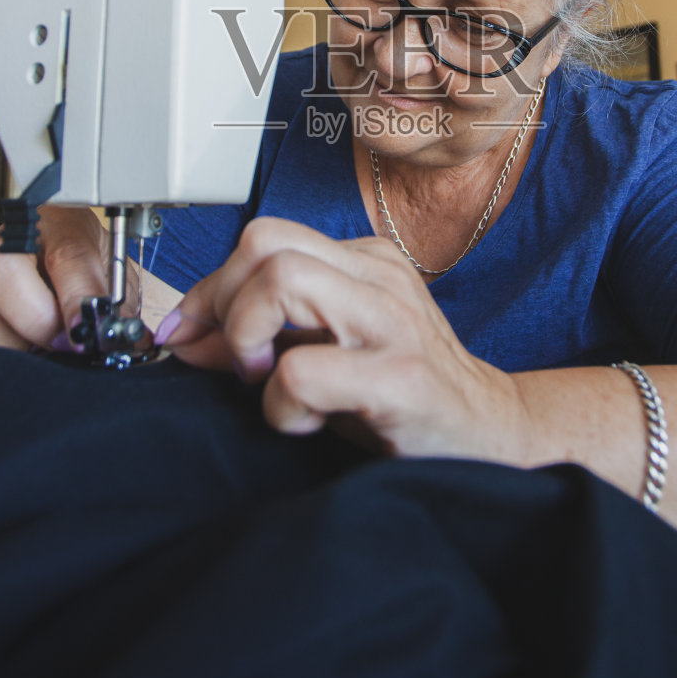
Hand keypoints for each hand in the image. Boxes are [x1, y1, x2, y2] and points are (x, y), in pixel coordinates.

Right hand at [0, 206, 127, 352]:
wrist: (67, 289)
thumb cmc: (87, 281)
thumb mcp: (115, 287)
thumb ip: (113, 306)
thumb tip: (107, 331)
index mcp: (58, 225)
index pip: (65, 252)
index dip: (76, 294)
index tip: (86, 329)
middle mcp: (3, 242)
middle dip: (35, 320)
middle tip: (61, 343)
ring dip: (6, 342)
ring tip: (35, 348)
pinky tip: (8, 352)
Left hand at [159, 217, 526, 460]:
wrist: (491, 438)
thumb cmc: (403, 400)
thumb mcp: (327, 354)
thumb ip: (260, 337)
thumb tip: (187, 336)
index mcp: (363, 262)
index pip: (262, 239)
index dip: (208, 287)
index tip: (186, 333)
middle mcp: (379, 277)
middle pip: (264, 243)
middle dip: (223, 304)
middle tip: (239, 363)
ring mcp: (393, 321)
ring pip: (281, 279)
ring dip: (249, 339)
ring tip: (270, 382)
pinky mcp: (401, 375)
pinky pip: (301, 370)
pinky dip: (281, 404)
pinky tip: (306, 422)